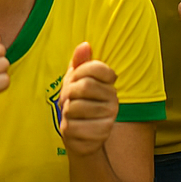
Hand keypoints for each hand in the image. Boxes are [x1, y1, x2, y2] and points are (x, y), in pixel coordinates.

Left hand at [58, 42, 118, 156]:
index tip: (75, 79)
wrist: (81, 136)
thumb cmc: (77, 102)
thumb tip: (85, 45)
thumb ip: (79, 61)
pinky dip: (67, 127)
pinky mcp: (100, 135)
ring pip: (74, 107)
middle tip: (68, 99)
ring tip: (72, 114)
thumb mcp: (75, 79)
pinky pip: (71, 126)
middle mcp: (114, 99)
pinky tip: (74, 127)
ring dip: (66, 111)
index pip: (96, 67)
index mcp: (109, 83)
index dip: (78, 72)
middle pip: (83, 86)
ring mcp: (108, 118)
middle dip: (68, 92)